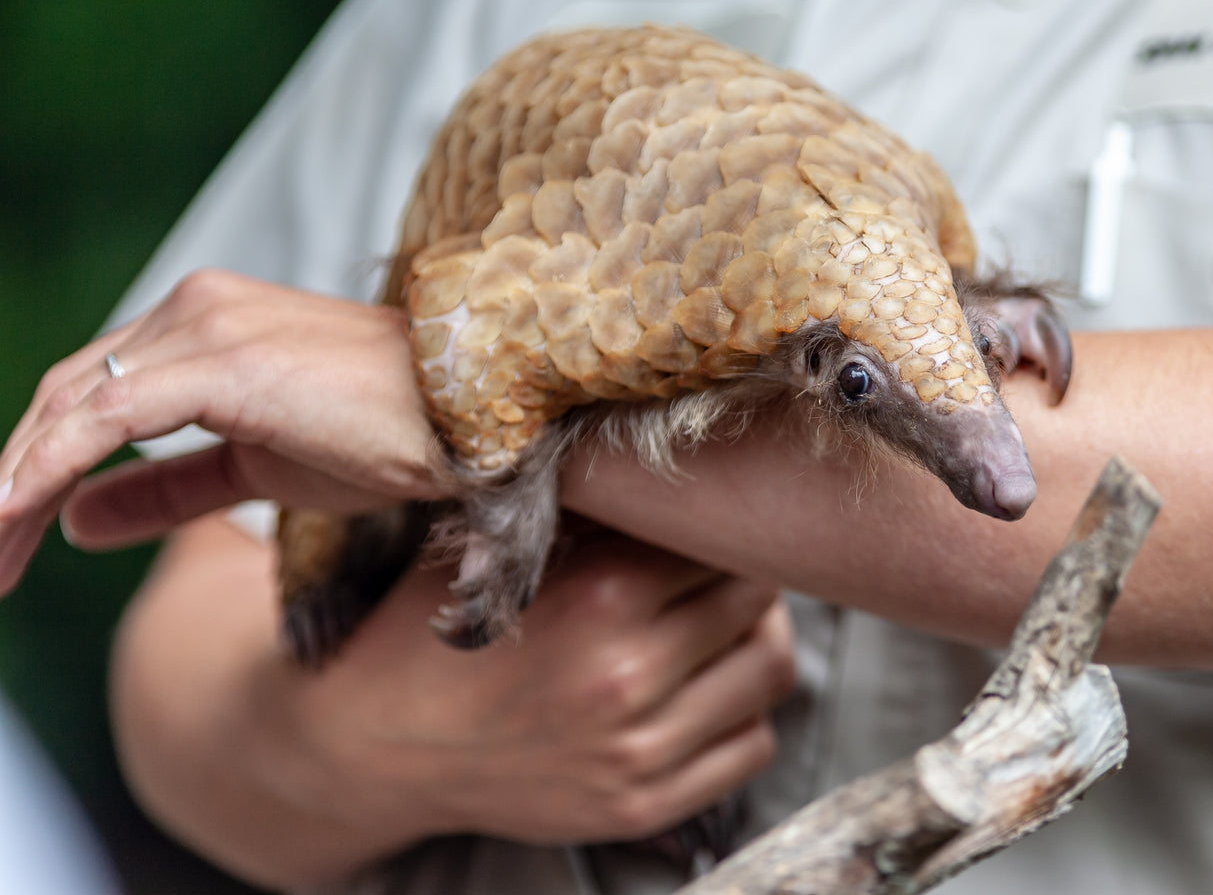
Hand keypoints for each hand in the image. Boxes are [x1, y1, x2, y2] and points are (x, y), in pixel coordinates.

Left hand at [0, 270, 440, 591]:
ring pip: (70, 407)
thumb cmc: (391, 437)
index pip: (92, 390)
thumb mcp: (259, 471)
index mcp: (206, 319)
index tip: (6, 534)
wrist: (474, 421)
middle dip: (12, 482)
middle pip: (66, 395)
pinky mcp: (222, 362)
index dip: (38, 463)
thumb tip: (76, 518)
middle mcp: (196, 307)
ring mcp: (207, 326)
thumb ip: (167, 486)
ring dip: (13, 487)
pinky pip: (104, 422)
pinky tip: (11, 517)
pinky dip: (44, 471)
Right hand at [278, 528, 795, 848]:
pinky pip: (751, 748)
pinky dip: (743, 714)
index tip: (712, 527)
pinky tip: (704, 694)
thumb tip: (683, 472)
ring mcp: (637, 752)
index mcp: (600, 595)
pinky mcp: (641, 807)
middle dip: (748, 579)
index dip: (725, 531)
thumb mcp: (505, 552)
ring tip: (722, 629)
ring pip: (769, 675)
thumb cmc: (439, 632)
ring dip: (757, 643)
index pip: (725, 547)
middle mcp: (626, 675)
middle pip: (759, 605)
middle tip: (722, 573)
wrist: (376, 746)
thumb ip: (595, 516)